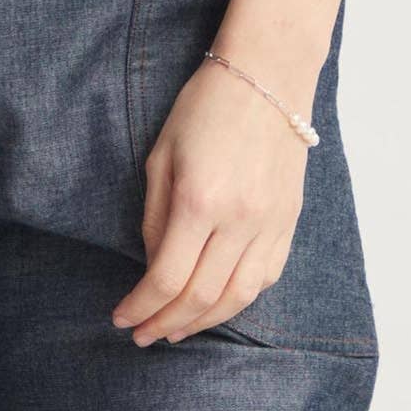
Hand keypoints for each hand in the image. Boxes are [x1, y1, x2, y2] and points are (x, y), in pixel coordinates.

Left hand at [111, 54, 310, 346]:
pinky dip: (238, 301)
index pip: (166, 277)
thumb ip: (154, 215)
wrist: (267, 74)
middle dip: (166, 323)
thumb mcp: (162, 152)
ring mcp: (270, 224)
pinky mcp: (289, 222)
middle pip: (200, 297)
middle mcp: (238, 220)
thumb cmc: (206, 104)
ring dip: (203, 323)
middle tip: (144, 335)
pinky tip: (217, 304)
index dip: (140, 306)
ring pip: (236, 299)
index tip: (122, 317)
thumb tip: (152, 266)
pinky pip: (265, 279)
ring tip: (177, 329)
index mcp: (199, 199)